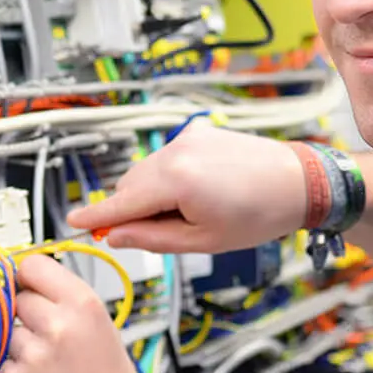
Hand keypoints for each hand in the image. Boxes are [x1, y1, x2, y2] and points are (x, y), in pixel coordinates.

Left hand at [0, 254, 155, 372]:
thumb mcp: (100, 326)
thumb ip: (64, 299)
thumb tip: (25, 279)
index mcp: (84, 304)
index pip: (32, 264)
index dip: (25, 275)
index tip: (23, 283)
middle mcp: (58, 325)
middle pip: (16, 298)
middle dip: (26, 316)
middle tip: (49, 339)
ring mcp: (34, 354)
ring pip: (6, 332)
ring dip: (20, 347)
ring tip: (48, 368)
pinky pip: (1, 364)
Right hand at [66, 122, 307, 253]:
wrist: (299, 181)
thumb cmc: (260, 214)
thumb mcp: (202, 240)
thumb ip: (152, 238)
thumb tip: (117, 235)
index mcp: (176, 180)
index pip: (122, 201)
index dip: (96, 215)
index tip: (73, 221)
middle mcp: (176, 151)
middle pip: (131, 184)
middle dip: (133, 209)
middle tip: (160, 233)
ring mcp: (187, 138)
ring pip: (148, 171)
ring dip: (153, 193)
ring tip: (193, 212)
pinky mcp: (198, 132)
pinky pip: (168, 157)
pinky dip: (171, 176)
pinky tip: (201, 191)